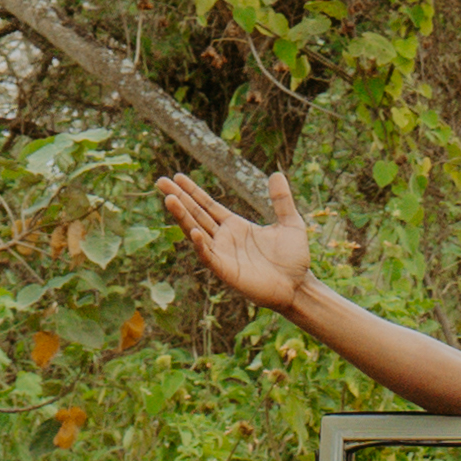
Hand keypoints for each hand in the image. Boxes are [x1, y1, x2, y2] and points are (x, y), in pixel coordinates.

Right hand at [158, 169, 315, 312]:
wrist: (299, 286)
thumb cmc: (293, 258)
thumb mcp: (290, 223)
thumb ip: (281, 200)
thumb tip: (276, 173)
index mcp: (235, 226)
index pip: (208, 205)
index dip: (193, 191)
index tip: (178, 176)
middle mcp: (224, 238)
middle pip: (196, 214)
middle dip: (179, 198)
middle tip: (161, 181)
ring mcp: (222, 254)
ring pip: (197, 232)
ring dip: (183, 217)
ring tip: (169, 200)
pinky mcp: (226, 271)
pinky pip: (209, 256)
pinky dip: (201, 245)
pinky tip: (195, 232)